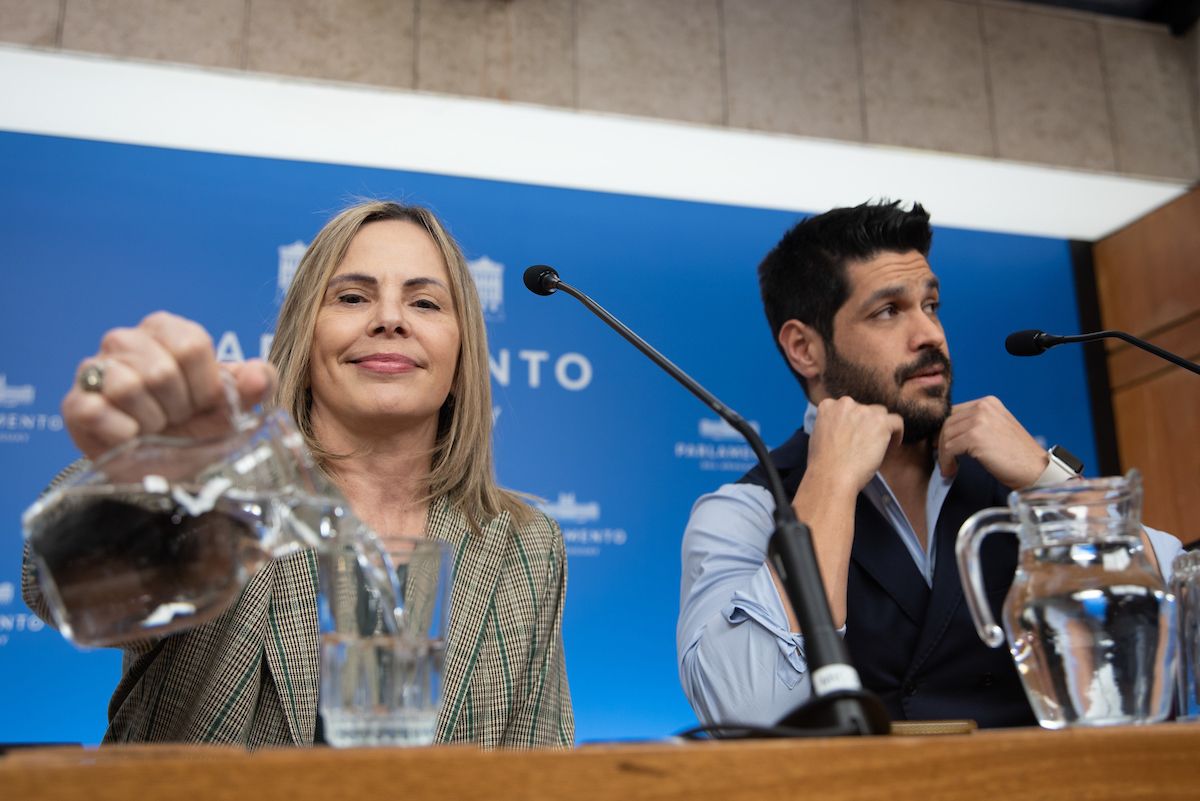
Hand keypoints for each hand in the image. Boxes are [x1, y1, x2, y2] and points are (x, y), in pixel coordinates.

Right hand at [63, 311, 276, 460]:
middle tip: (176, 419)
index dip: (202, 385)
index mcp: (168, 330)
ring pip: (127, 388)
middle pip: (160, 369)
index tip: (201, 403)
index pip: (191, 345)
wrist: (165, 470)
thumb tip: (259, 374)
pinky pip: (95, 411)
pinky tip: (131, 438)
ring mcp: (95, 369)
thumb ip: (257, 385)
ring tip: (154, 427)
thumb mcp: (236, 408)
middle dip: (177, 407)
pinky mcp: (75, 403)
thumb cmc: (200, 429)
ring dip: (151, 421)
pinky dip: (121, 433)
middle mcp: (127, 340)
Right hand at [807, 396, 904, 493]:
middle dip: (866, 424)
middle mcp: (846, 404)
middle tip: (866, 442)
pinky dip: (897, 433)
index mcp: (828, 406)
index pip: (846, 407)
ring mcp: (864, 411)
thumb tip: (844, 429)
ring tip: (879, 446)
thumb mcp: (817, 436)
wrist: (832, 476)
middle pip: (864, 410)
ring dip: (880, 428)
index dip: (852, 422)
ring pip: (881, 414)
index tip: (854, 434)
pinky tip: (892, 446)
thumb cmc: (823, 464)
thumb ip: (832, 426)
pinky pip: (896, 422)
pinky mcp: (881, 422)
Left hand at [937, 396, 1047, 488]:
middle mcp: (983, 407)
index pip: (955, 412)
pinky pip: (949, 448)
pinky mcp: (975, 437)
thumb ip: (976, 424)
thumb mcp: (996, 429)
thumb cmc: (1016, 455)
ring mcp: (979, 420)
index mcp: (988, 403)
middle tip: (943, 459)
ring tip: (949, 468)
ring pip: (946, 435)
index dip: (945, 431)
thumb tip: (947, 432)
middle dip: (941, 442)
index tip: (942, 446)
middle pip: (948, 422)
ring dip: (943, 454)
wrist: (1035, 469)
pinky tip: (951, 470)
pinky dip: (946, 461)